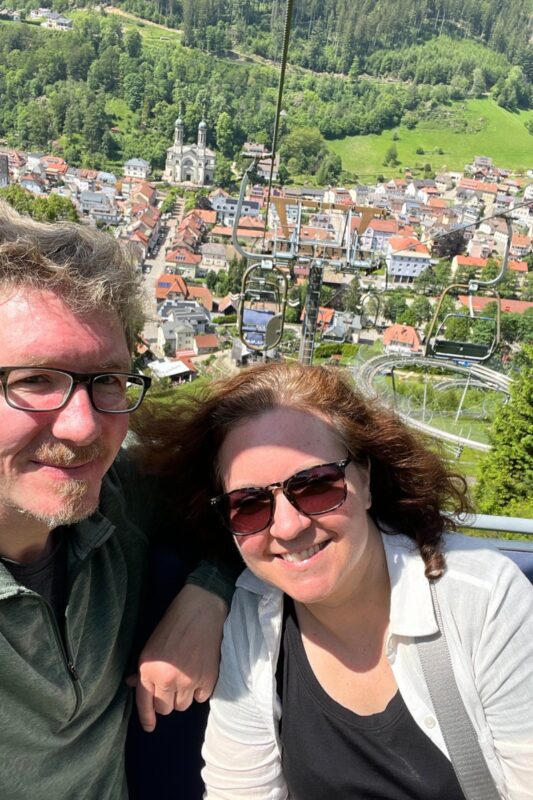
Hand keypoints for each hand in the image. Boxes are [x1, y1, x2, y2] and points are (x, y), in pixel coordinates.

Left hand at [130, 584, 227, 731]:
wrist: (201, 609)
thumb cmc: (173, 624)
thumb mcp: (151, 645)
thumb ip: (143, 669)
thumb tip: (135, 685)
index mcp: (149, 670)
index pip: (144, 703)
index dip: (147, 718)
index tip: (150, 727)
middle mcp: (166, 680)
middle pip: (165, 708)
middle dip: (166, 699)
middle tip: (171, 685)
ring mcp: (188, 681)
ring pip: (183, 705)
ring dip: (183, 696)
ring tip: (186, 677)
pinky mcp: (208, 679)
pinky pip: (201, 698)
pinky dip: (200, 690)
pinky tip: (199, 674)